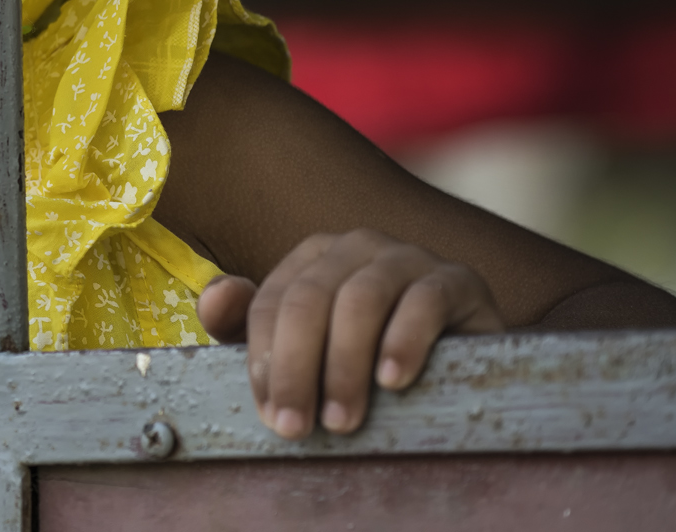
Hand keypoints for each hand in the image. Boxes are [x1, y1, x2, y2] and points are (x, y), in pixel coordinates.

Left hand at [196, 228, 504, 438]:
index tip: (270, 414)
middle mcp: (356, 247)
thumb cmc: (371, 356)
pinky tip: (393, 381)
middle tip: (297, 428)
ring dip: (345, 365)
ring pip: (360, 300)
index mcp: (312, 258)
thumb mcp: (308, 347)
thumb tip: (213, 299)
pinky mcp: (455, 280)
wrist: (462, 359)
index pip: (271, 302)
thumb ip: (249, 326)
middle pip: (308, 300)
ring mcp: (407, 257)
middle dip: (296, 369)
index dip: (265, 360)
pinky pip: (424, 302)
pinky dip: (404, 341)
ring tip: (342, 420)